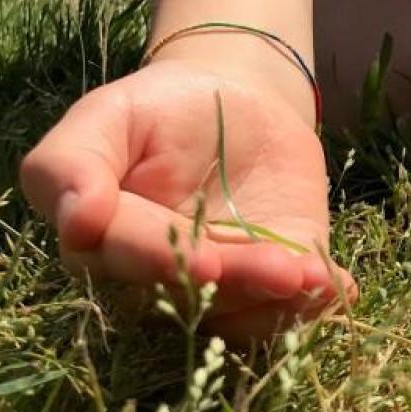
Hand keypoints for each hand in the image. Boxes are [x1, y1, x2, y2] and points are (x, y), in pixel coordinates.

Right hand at [19, 57, 351, 340]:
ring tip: (313, 276)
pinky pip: (290, 308)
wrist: (237, 101)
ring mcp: (223, 284)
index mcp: (104, 239)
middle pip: (189, 294)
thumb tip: (74, 221)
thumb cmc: (160, 108)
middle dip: (237, 283)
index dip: (159, 261)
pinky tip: (339, 286)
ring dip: (281, 301)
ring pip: (243, 310)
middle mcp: (158, 276)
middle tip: (279, 270)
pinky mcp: (276, 277)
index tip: (200, 261)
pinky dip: (318, 300)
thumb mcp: (111, 114)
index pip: (122, 258)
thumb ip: (71, 161)